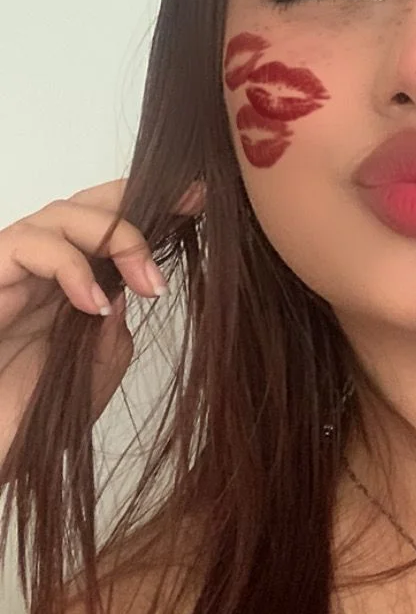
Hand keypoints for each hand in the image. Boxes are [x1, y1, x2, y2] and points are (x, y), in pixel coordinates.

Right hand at [0, 177, 204, 464]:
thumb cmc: (32, 416)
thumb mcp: (96, 368)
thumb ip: (115, 323)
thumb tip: (131, 284)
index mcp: (67, 283)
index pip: (105, 223)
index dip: (151, 204)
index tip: (199, 198)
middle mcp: (37, 269)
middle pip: (83, 204)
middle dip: (138, 203)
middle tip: (189, 212)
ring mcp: (8, 271)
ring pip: (58, 215)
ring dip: (116, 238)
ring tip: (149, 286)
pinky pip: (26, 246)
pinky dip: (70, 267)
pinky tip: (95, 305)